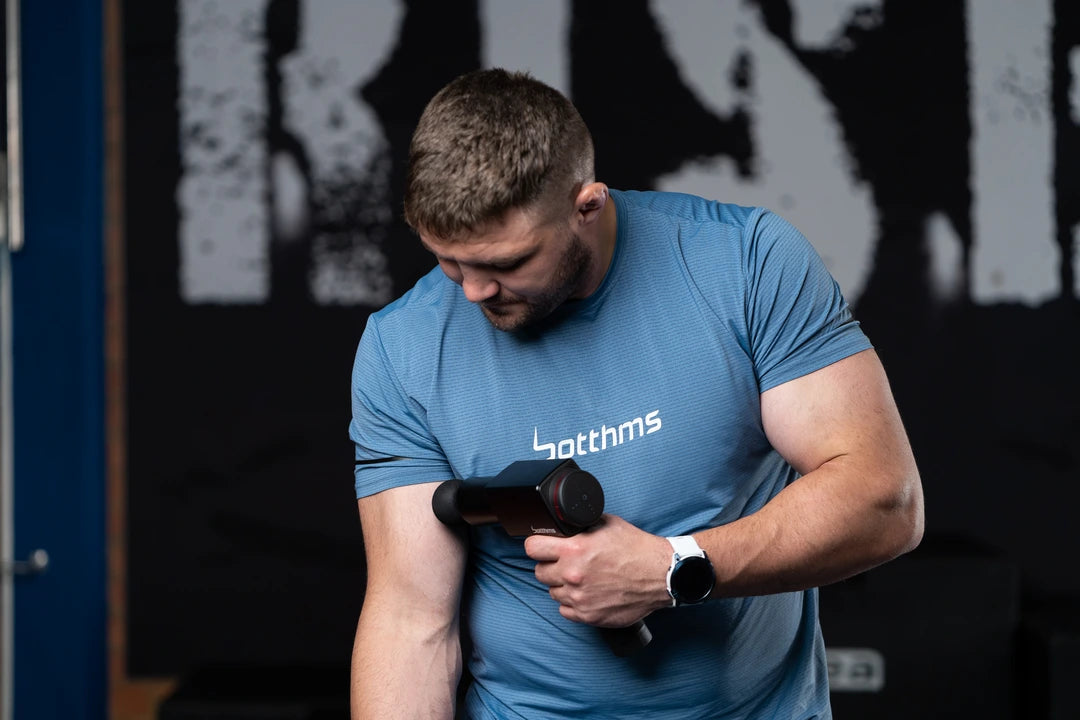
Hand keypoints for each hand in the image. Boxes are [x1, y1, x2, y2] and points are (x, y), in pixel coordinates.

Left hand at [524, 514, 670, 627]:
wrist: (661, 574)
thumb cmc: (636, 548)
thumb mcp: (606, 524)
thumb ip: (580, 527)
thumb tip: (563, 526)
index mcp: (574, 549)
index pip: (532, 548)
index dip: (537, 546)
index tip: (542, 548)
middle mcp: (573, 575)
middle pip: (540, 573)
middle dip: (550, 566)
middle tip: (565, 564)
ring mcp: (580, 598)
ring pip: (552, 592)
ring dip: (562, 586)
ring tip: (582, 579)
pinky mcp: (589, 616)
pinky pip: (565, 610)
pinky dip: (572, 603)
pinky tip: (586, 594)